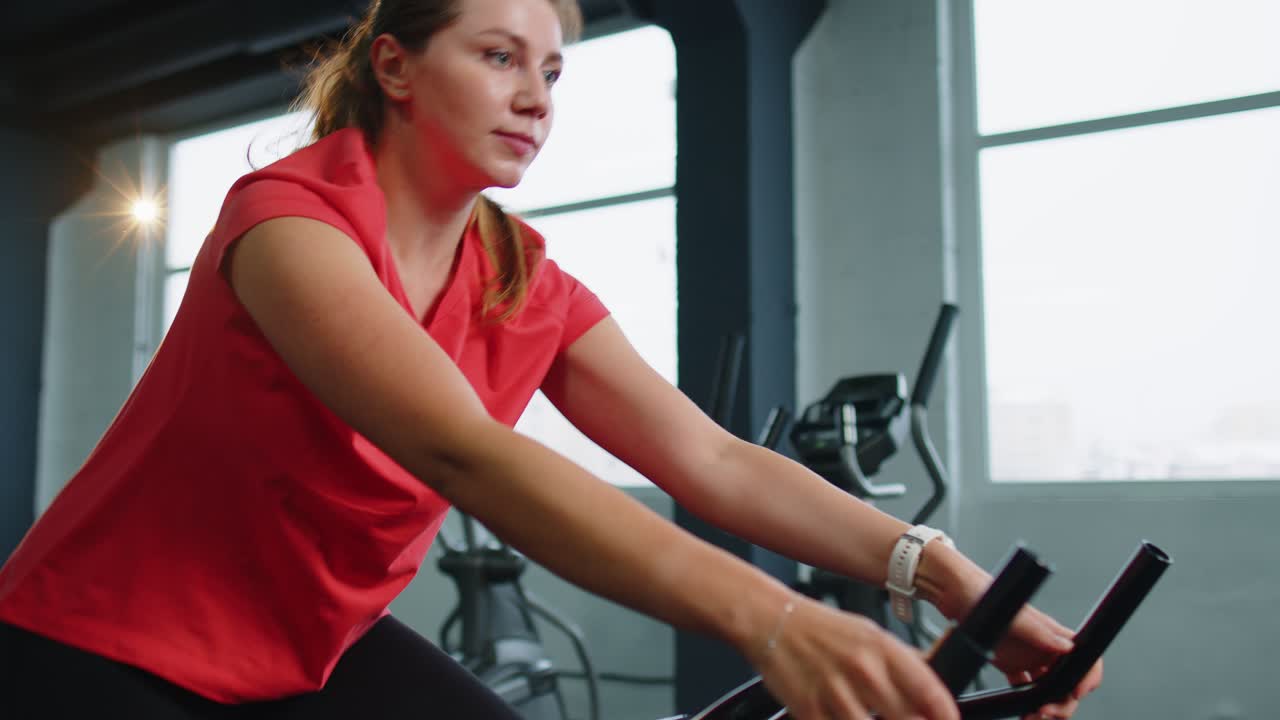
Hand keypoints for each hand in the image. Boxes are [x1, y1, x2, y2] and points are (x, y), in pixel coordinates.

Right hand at [745, 595, 958, 719]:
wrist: (772, 620)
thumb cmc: (823, 630)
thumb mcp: (871, 635)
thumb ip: (906, 663)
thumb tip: (938, 686)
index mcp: (884, 649)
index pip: (931, 693)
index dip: (947, 716)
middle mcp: (864, 670)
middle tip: (906, 719)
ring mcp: (836, 692)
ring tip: (869, 716)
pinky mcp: (810, 710)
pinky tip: (846, 718)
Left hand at [929, 550, 1102, 719]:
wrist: (956, 592)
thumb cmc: (986, 594)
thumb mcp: (1015, 617)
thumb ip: (1041, 632)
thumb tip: (1068, 647)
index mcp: (1052, 634)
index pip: (1085, 656)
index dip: (1088, 677)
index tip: (1075, 694)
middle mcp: (1045, 647)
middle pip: (1067, 681)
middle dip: (1063, 702)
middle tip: (1045, 713)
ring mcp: (1028, 656)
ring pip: (1047, 688)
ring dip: (1045, 705)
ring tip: (1031, 717)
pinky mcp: (1010, 662)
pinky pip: (1024, 688)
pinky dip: (1024, 703)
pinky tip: (1019, 711)